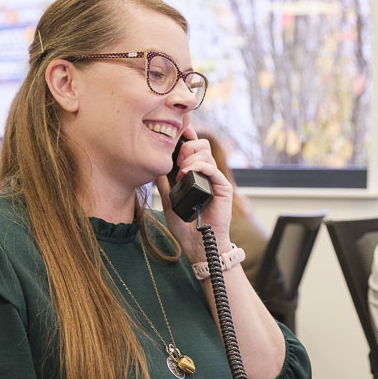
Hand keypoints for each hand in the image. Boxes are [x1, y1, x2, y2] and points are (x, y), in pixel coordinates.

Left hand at [155, 127, 234, 262]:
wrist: (197, 244)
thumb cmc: (185, 225)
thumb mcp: (168, 199)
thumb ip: (164, 182)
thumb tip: (155, 165)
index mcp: (194, 174)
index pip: (193, 147)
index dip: (186, 136)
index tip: (175, 134)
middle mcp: (206, 174)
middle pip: (201, 144)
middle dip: (187, 146)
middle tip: (177, 161)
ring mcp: (214, 179)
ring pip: (206, 153)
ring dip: (190, 158)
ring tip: (181, 173)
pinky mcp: (222, 187)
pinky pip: (212, 167)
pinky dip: (199, 166)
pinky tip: (187, 173)